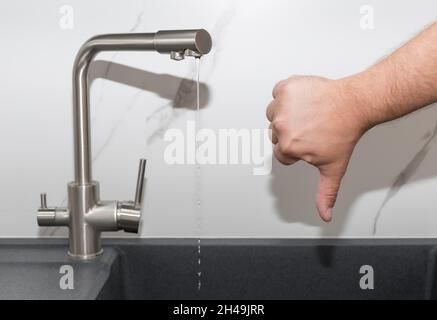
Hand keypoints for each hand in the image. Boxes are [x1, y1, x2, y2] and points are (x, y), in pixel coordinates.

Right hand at [267, 75, 369, 221]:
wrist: (355, 104)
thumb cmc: (344, 132)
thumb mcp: (334, 168)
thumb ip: (325, 194)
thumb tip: (325, 214)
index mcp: (288, 146)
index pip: (282, 153)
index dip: (296, 149)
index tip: (309, 142)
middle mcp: (282, 126)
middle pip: (276, 134)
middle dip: (291, 132)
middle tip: (311, 128)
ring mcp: (283, 105)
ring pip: (274, 114)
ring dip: (286, 114)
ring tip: (307, 114)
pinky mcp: (286, 87)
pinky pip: (277, 92)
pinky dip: (287, 95)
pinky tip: (302, 100)